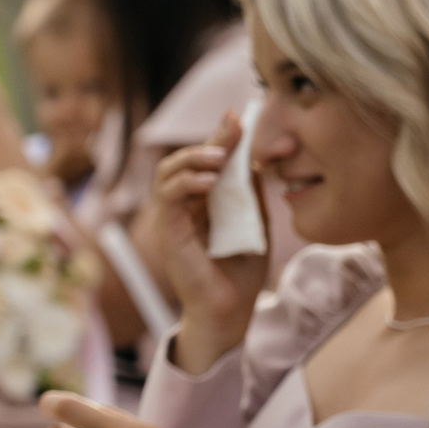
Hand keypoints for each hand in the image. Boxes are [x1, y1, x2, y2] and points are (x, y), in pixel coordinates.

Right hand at [148, 110, 268, 370]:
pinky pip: (168, 198)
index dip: (223, 137)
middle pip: (189, 159)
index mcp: (206, 200)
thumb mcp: (256, 224)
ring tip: (219, 155)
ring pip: (170, 172)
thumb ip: (252, 193)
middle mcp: (186, 204)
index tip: (240, 116)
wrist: (232, 310)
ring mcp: (174, 217)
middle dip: (211, 139)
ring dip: (194, 158)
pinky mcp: (169, 232)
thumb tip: (260, 158)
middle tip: (233, 127)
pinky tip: (209, 181)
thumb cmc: (242, 272)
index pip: (209, 160)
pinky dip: (186, 184)